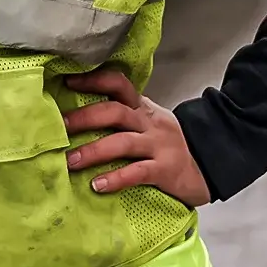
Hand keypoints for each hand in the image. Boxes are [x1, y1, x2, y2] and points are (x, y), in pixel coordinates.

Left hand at [61, 70, 212, 206]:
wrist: (206, 168)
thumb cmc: (166, 146)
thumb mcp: (148, 123)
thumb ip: (123, 116)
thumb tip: (77, 115)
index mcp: (143, 108)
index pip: (119, 84)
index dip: (94, 80)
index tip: (67, 82)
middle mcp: (150, 123)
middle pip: (116, 112)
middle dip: (85, 118)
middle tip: (61, 127)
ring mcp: (159, 145)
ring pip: (123, 143)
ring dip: (93, 151)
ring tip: (71, 161)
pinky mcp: (165, 170)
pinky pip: (138, 172)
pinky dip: (116, 178)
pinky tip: (98, 185)